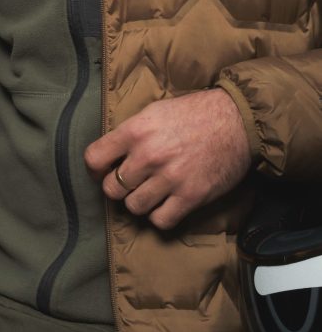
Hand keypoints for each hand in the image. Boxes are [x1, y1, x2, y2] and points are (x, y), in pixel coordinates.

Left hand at [85, 88, 251, 231]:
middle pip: (111, 189)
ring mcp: (170, 178)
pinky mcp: (191, 196)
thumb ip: (131, 133)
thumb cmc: (196, 113)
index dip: (95, 169)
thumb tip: (111, 154)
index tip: (103, 171)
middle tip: (132, 183)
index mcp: (135, 131)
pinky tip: (167, 204)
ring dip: (140, 202)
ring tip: (151, 192)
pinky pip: (160, 220)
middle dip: (119, 187)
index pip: (94, 159)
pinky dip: (161, 216)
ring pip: (134, 207)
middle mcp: (149, 155)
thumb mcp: (155, 111)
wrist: (238, 120)